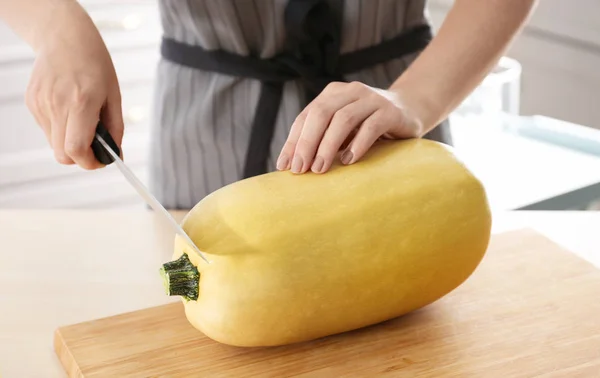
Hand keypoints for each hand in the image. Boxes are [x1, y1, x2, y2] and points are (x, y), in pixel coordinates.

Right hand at [24, 2, 123, 169]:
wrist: (65, 38)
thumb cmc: (95, 65)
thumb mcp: (114, 96)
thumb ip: (115, 128)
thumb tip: (115, 155)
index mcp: (81, 102)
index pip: (76, 149)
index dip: (89, 162)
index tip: (101, 161)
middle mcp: (57, 104)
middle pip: (62, 154)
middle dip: (80, 158)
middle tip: (95, 150)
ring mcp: (40, 103)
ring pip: (53, 144)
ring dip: (70, 142)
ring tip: (83, 122)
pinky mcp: (32, 101)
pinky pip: (47, 129)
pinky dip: (60, 129)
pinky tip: (69, 110)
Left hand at [276, 81, 424, 173]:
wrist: (411, 110)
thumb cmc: (369, 125)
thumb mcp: (344, 129)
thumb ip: (324, 138)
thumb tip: (294, 166)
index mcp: (332, 94)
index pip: (306, 116)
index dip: (293, 141)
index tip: (284, 166)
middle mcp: (350, 91)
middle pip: (321, 114)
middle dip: (306, 143)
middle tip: (300, 169)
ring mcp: (372, 99)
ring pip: (343, 119)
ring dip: (328, 146)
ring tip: (320, 169)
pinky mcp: (391, 111)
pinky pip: (371, 126)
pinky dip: (358, 144)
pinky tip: (349, 161)